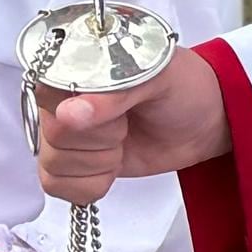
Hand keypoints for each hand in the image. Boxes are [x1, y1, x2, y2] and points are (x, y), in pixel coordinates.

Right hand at [37, 46, 228, 203]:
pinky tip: (113, 165)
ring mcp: (65, 133)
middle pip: (53, 137)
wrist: (203, 122)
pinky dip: (91, 185)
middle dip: (101, 140)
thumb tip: (69, 114)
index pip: (48, 96)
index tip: (119, 114)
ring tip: (124, 140)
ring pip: (54, 165)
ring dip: (100, 162)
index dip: (83, 114)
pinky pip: (57, 186)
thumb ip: (114, 94)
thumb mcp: (159, 78)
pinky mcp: (72, 163)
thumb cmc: (182, 87)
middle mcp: (61, 99)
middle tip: (128, 124)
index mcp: (76, 64)